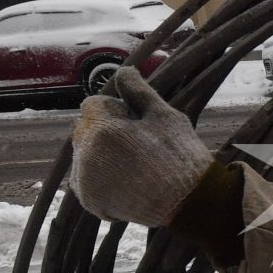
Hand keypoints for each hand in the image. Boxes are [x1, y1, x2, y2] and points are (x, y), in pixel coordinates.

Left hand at [70, 66, 212, 225]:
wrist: (189, 203)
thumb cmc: (180, 156)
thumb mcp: (164, 116)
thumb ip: (138, 91)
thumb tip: (123, 70)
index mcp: (103, 129)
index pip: (92, 105)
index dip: (116, 110)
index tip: (137, 124)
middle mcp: (86, 155)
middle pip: (84, 130)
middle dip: (104, 132)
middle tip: (138, 146)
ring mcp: (86, 181)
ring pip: (83, 155)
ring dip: (101, 155)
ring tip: (134, 166)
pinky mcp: (90, 201)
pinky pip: (86, 180)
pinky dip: (100, 179)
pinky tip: (126, 181)